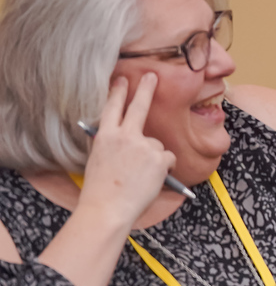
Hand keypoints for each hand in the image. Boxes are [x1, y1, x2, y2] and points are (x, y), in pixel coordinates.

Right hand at [78, 74, 176, 228]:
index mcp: (104, 137)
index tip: (122, 80)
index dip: (118, 92)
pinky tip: (150, 180)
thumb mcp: (98, 160)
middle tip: (152, 75)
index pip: (111, 108)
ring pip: (156, 145)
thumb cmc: (101, 190)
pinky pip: (168, 158)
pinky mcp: (159, 157)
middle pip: (138, 107)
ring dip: (153, 159)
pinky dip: (164, 169)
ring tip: (139, 177)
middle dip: (146, 88)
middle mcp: (124, 136)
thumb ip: (112, 145)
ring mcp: (143, 146)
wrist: (107, 209)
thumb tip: (123, 136)